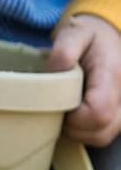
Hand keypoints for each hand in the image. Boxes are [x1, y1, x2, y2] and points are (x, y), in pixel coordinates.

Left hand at [49, 14, 120, 145]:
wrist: (109, 35)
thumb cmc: (90, 35)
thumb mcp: (75, 32)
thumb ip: (64, 51)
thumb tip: (55, 74)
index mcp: (113, 75)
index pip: (98, 112)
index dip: (73, 116)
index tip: (56, 103)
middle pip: (101, 131)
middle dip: (72, 126)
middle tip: (55, 107)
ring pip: (102, 136)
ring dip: (79, 131)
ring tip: (64, 109)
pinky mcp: (120, 114)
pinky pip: (104, 134)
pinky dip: (86, 130)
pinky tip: (74, 113)